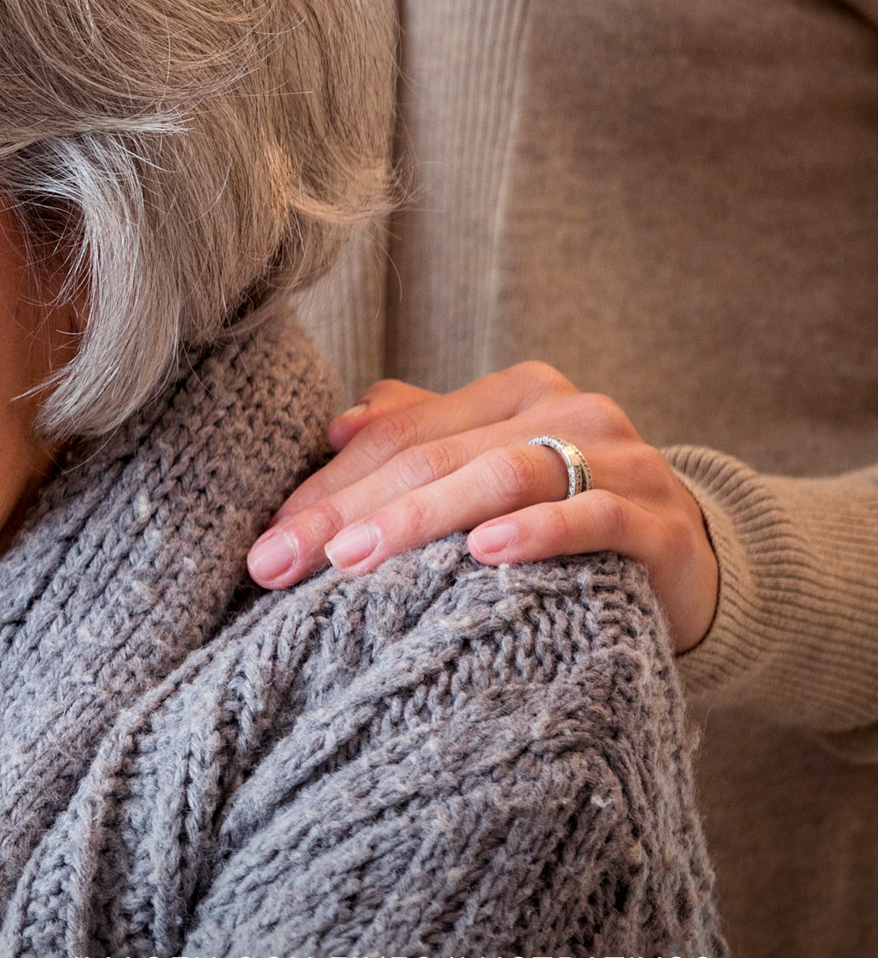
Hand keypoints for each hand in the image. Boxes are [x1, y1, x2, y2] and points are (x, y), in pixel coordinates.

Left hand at [244, 362, 719, 649]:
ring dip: (423, 518)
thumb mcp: (488, 469)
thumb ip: (420, 435)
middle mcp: (568, 413)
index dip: (326, 485)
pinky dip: (538, 533)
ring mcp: (621, 462)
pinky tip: (484, 554)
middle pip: (437, 457)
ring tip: (355, 558)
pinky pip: (593, 517)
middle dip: (349, 512)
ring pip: (505, 476)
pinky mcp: (662, 522)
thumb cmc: (563, 514)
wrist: (690, 560)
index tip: (265, 542)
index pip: (400, 433)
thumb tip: (334, 423)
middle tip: (281, 563)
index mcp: (515, 394)